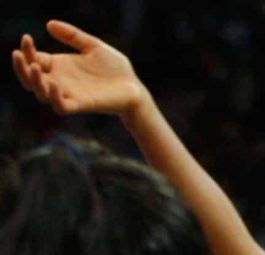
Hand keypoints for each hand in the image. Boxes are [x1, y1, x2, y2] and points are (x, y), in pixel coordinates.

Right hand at [11, 20, 146, 117]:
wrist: (133, 87)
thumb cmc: (114, 68)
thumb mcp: (93, 46)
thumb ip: (72, 36)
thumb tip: (49, 24)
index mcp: (60, 66)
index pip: (35, 59)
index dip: (27, 51)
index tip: (27, 38)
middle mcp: (60, 81)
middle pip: (31, 78)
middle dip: (21, 67)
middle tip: (18, 54)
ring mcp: (69, 94)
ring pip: (41, 93)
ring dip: (34, 81)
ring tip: (36, 67)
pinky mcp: (81, 105)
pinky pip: (61, 106)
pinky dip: (55, 97)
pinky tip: (55, 85)